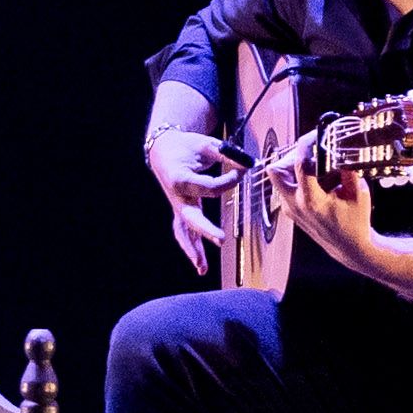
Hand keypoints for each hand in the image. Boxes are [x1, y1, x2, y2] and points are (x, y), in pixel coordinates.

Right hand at [145, 125, 239, 272]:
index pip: (212, 188)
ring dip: (193, 250)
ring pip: (183, 232)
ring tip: (203, 268)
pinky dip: (191, 248)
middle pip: (192, 217)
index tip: (242, 169)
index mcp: (181, 179)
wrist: (163, 151)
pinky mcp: (180, 212)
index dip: (231, 180)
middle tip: (221, 239)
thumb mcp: (207, 144)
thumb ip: (228, 154)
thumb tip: (249, 165)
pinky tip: (201, 265)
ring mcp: (177, 207)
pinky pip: (183, 233)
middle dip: (206, 229)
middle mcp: (177, 197)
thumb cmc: (186, 147)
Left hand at [287, 157, 412, 302]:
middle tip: (309, 151)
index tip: (314, 136)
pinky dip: (295, 177)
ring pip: (278, 178)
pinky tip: (315, 178)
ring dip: (292, 166)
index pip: (301, 166)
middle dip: (291, 155)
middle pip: (276, 170)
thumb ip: (347, 169)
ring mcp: (290, 208)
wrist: (348, 246)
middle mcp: (295, 204)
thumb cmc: (355, 220)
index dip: (306, 146)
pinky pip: (284, 187)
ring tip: (314, 164)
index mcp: (312, 200)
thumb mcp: (358, 192)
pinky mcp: (289, 210)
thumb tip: (340, 148)